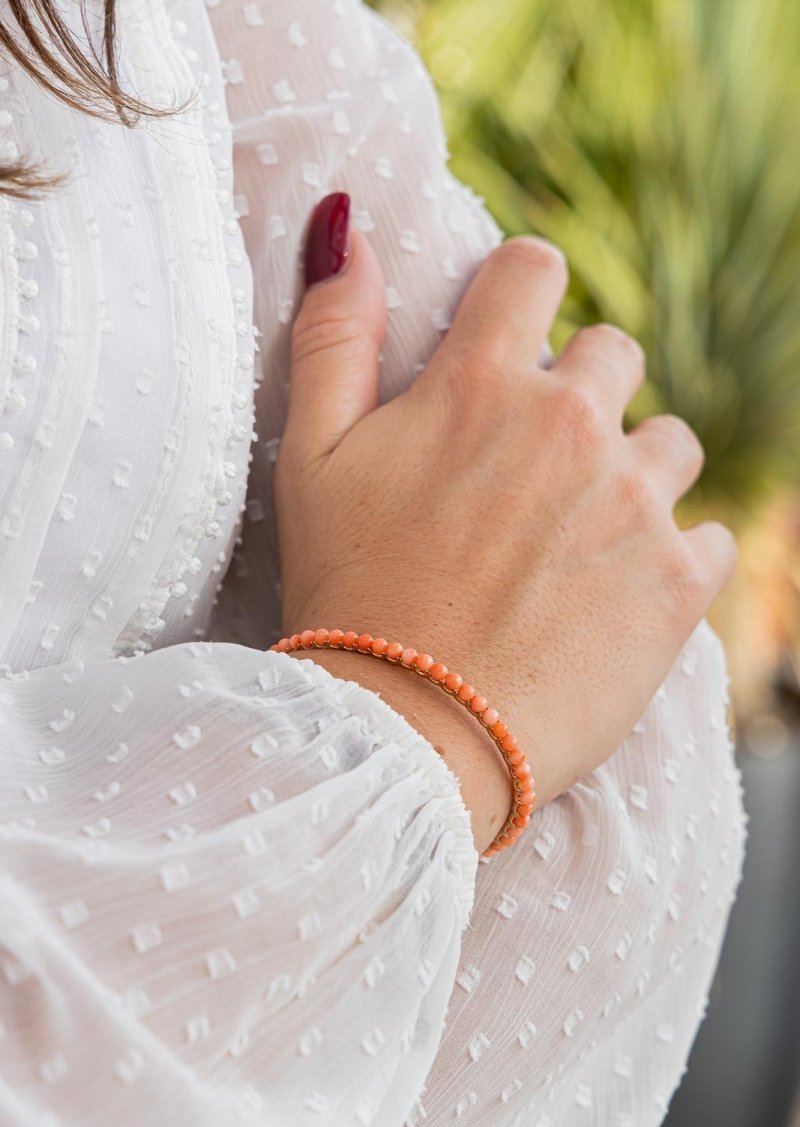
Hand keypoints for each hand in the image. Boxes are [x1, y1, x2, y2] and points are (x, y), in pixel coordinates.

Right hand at [274, 194, 736, 852]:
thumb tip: (348, 226)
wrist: (410, 736)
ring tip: (577, 542)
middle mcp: (573, 425)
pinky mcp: (679, 584)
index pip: (534, 271)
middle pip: (615, 354)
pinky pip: (712, 535)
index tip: (513, 335)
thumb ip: (335, 335)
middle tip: (531, 473)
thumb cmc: (348, 597)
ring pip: (673, 444)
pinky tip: (619, 597)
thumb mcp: (311, 460)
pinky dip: (676, 556)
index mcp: (481, 385)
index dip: (524, 292)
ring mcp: (635, 504)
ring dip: (635, 474)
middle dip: (580, 394)